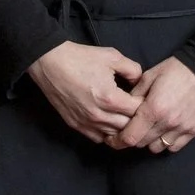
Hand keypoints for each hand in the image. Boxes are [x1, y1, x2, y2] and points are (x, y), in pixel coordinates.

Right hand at [26, 42, 143, 142]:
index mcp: (110, 98)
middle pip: (128, 127)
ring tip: (124, 116)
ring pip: (114, 136)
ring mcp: (86, 123)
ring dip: (121, 128)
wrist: (50, 63)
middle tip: (136, 108)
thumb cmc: (81, 58)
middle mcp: (99, 115)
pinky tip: (108, 121)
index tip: (143, 98)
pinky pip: (98, 138)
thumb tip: (141, 84)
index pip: (138, 111)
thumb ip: (133, 70)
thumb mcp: (112, 56)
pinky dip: (106, 133)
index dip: (145, 104)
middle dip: (136, 119)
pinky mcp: (76, 125)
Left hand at [108, 57, 194, 154]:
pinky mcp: (194, 131)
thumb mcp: (150, 75)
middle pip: (142, 144)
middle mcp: (167, 123)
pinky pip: (174, 147)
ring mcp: (182, 129)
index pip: (130, 137)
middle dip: (133, 138)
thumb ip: (134, 94)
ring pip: (157, 148)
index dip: (118, 141)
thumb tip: (124, 108)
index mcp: (153, 108)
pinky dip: (166, 142)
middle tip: (131, 130)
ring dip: (150, 141)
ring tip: (150, 129)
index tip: (112, 139)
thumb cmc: (176, 69)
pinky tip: (165, 131)